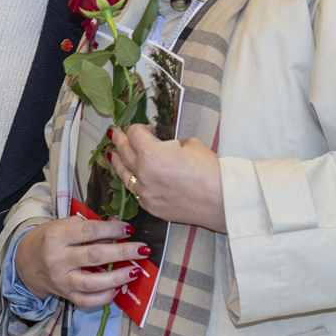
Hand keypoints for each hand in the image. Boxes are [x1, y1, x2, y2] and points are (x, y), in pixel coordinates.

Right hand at [14, 216, 146, 308]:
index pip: (89, 231)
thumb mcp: (62, 225)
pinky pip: (86, 301)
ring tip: (135, 271)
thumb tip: (117, 223)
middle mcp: (57, 259)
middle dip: (123, 252)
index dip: (112, 229)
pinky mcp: (64, 294)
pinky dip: (103, 297)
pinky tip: (117, 289)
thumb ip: (88, 225)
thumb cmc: (48, 240)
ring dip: (117, 277)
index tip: (130, 229)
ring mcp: (61, 280)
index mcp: (56, 236)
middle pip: (95, 255)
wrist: (25, 262)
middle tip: (142, 249)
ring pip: (92, 282)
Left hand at [111, 125, 226, 232]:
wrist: (222, 201)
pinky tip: (130, 177)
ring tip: (114, 154)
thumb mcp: (191, 144)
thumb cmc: (210, 170)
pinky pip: (135, 191)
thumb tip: (166, 146)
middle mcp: (142, 173)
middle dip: (120, 140)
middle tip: (115, 133)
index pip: (134, 133)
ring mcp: (145, 192)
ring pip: (124, 174)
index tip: (149, 129)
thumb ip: (171, 143)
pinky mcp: (151, 207)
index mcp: (151, 153)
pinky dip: (132, 181)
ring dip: (119, 162)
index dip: (141, 127)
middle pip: (124, 151)